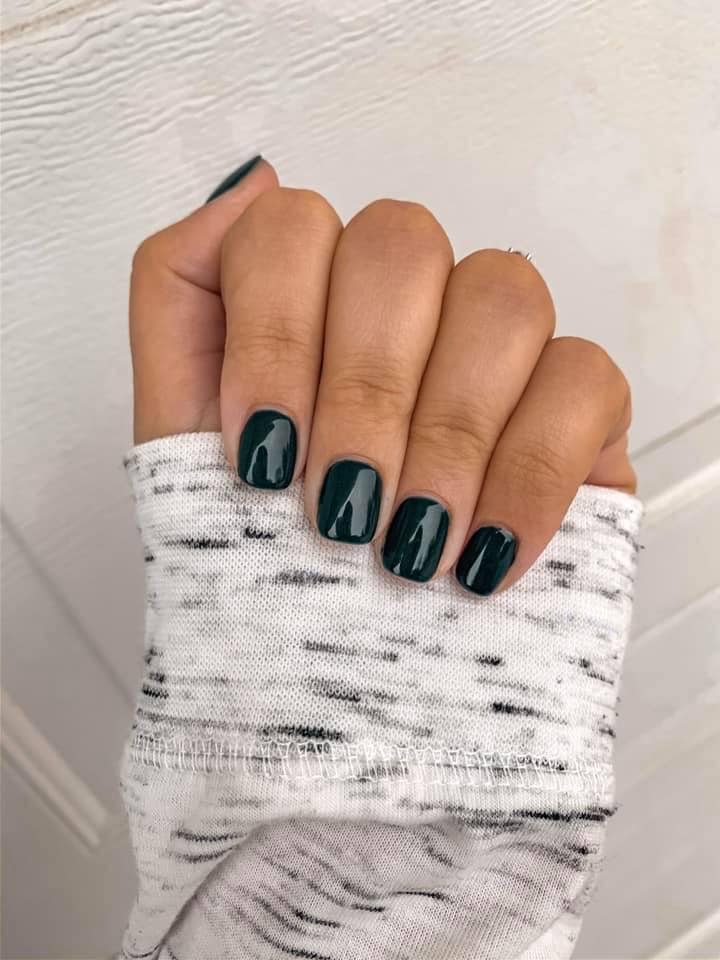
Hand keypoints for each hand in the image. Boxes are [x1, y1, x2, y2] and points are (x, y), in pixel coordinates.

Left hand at [130, 156, 634, 594]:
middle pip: (400, 247)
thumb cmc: (257, 573)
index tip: (260, 453)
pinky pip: (584, 379)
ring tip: (404, 544)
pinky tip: (478, 556)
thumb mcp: (178, 441)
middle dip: (361, 389)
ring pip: (502, 295)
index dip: (273, 333)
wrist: (341, 702)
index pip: (290, 228)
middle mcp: (407, 308)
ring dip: (443, 433)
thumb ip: (180, 298)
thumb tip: (249, 184)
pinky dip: (525, 476)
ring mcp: (496, 353)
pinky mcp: (576, 411)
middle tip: (339, 506)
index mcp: (308, 301)